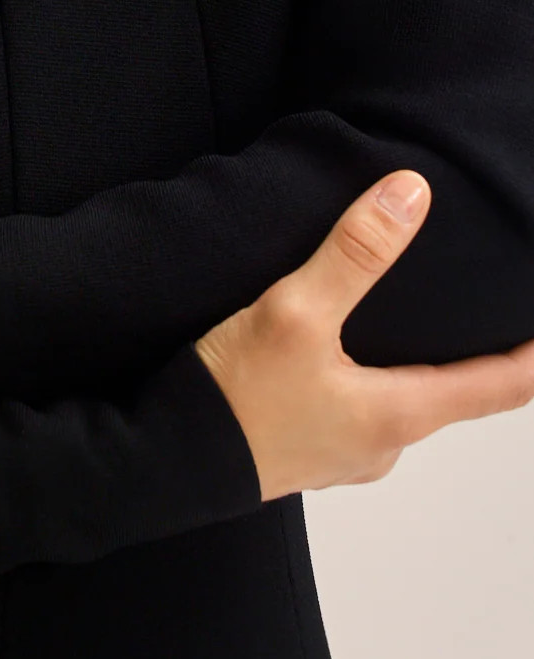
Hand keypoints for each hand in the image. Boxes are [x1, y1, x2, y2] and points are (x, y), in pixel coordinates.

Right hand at [195, 169, 533, 501]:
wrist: (159, 464)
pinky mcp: (302, 450)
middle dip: (464, 352)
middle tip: (471, 308)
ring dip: (403, 364)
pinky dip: (358, 378)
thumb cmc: (231, 398)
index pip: (500, 386)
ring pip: (394, 401)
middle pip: (447, 392)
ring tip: (396, 320)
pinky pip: (350, 409)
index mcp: (397, 416)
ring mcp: (342, 455)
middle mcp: (381, 445)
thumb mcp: (294, 312)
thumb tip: (411, 194)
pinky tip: (328, 353)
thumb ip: (354, 253)